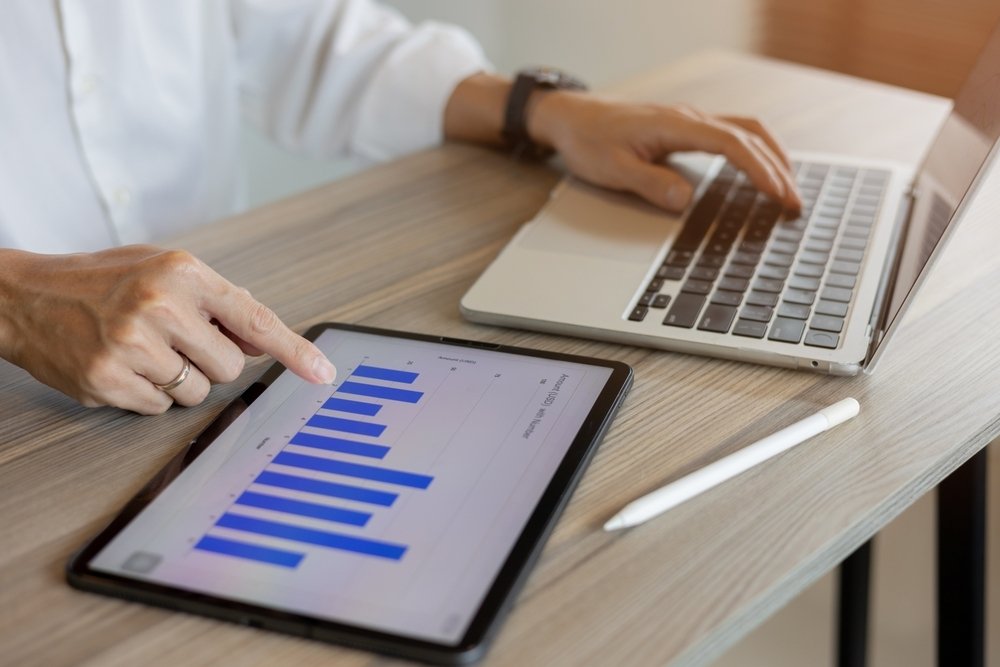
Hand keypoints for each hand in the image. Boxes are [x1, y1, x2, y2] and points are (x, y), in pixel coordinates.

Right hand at [0, 245, 336, 413]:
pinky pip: (160, 409)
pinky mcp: (109, 381)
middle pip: (230, 368)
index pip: (255, 319)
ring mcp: (133, 346)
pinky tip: (123, 366)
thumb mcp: (165, 270)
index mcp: (183, 272)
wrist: (25, 297)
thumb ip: (220, 303)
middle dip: (210, 362)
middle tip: (175, 341)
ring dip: (180, 381)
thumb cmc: (103, 280)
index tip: (323, 373)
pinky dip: (148, 395)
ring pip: (197, 393)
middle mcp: (161, 306)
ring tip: (145, 351)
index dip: (295, 351)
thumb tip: (263, 343)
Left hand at [529, 92, 801, 212]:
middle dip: (777, 168)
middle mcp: (688, 118)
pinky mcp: (685, 128)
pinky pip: (731, 134)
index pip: (732, 144)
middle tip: (794, 202)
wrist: (571, 118)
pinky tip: (760, 169)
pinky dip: (754, 151)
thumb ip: (650, 184)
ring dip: (771, 156)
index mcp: (675, 125)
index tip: (777, 194)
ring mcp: (689, 121)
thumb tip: (685, 199)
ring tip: (787, 188)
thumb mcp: (613, 170)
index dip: (759, 170)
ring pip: (745, 130)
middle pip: (749, 135)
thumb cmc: (588, 141)